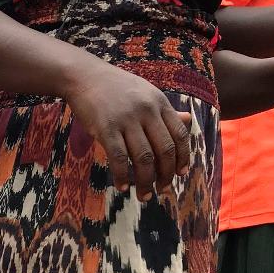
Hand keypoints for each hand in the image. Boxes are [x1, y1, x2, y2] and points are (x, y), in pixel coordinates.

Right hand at [65, 58, 191, 199]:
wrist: (84, 77)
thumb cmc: (116, 87)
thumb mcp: (146, 93)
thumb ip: (165, 110)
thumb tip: (188, 120)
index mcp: (159, 103)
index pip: (179, 134)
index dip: (183, 157)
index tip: (181, 173)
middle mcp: (146, 111)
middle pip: (164, 150)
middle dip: (166, 175)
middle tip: (163, 190)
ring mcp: (126, 120)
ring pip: (143, 158)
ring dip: (146, 181)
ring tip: (145, 195)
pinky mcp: (105, 129)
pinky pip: (118, 158)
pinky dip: (122, 176)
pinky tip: (123, 187)